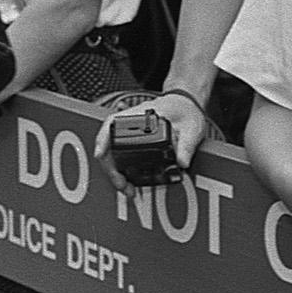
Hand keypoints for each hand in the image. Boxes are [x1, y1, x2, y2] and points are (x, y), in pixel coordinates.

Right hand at [92, 92, 210, 195]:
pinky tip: (128, 180)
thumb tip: (181, 163)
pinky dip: (121, 169)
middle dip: (111, 167)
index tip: (99, 153)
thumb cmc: (186, 110)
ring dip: (115, 171)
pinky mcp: (134, 140)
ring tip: (125, 188)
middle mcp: (132, 121)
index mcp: (142, 113)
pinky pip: (120, 154)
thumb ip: (187, 145)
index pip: (113, 123)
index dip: (103, 139)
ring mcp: (131, 131)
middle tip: (122, 184)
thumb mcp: (191, 127)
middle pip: (109, 143)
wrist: (187, 105)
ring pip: (112, 152)